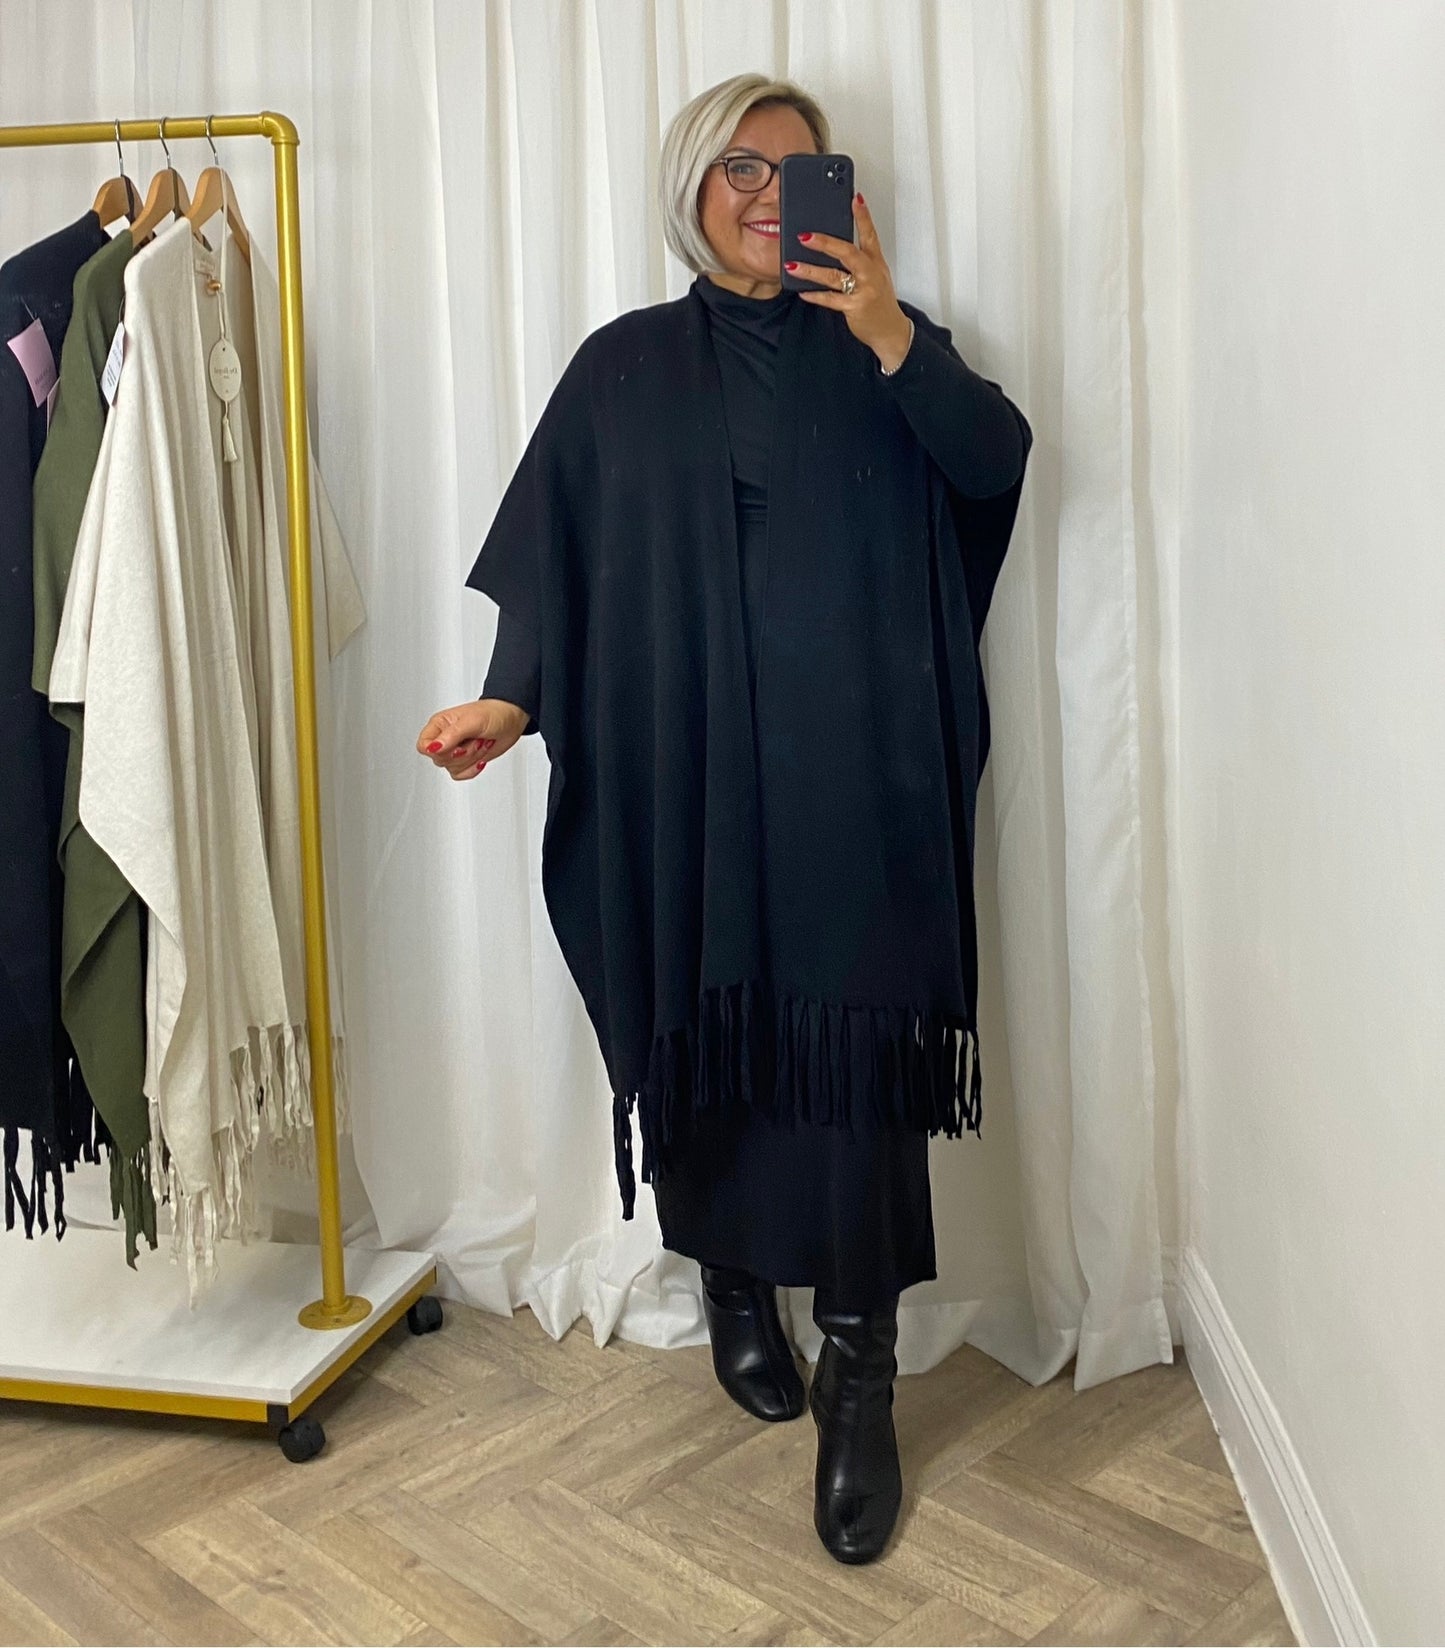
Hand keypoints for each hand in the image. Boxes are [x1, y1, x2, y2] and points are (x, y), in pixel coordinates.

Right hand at [415, 698, 528, 779]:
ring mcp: (454, 751)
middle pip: (440, 760)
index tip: (456, 746)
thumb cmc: (493, 713)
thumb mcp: (471, 721)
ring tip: (481, 743)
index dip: (437, 750)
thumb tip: (433, 747)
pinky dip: (473, 768)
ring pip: (451, 768)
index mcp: (439, 725)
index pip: (424, 746)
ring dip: (471, 758)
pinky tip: (481, 756)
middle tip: (475, 739)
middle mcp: (444, 738)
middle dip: (463, 753)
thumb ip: (450, 735)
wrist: (511, 720)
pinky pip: (460, 775)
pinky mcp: (465, 761)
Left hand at [789, 193, 912, 370]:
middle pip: (848, 252)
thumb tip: (832, 246)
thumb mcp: (875, 275)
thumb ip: (858, 260)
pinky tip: (802, 290)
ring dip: (811, 270)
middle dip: (826, 243)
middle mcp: (870, 273)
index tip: (854, 198)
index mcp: (875, 261)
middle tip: (805, 236)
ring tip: (792, 265)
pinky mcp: (854, 308)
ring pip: (834, 276)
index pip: (870, 234)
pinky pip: (830, 299)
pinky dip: (815, 295)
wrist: (889, 330)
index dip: (863, 216)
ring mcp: (863, 290)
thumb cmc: (879, 301)